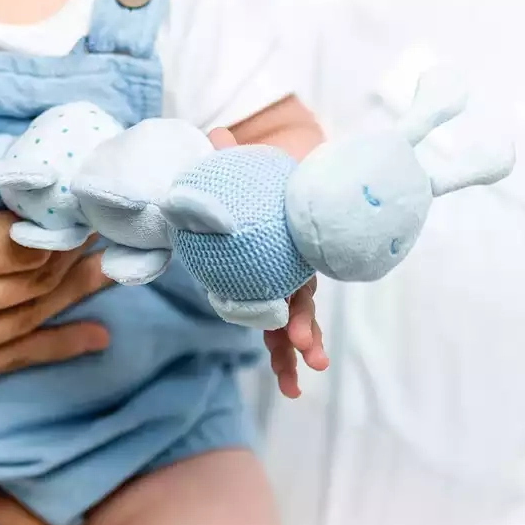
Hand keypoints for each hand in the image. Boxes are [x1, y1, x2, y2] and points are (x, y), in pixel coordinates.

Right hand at [0, 119, 113, 385]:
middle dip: (75, 249)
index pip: (16, 241)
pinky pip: (5, 359)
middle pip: (31, 281)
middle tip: (108, 219)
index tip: (84, 193)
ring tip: (113, 261)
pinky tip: (94, 334)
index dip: (59, 219)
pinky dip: (54, 346)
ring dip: (76, 291)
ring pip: (28, 320)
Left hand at [205, 126, 327, 399]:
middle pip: (302, 303)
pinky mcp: (267, 300)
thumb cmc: (249, 186)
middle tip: (307, 352)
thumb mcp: (236, 173)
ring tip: (296, 386)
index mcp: (287, 242)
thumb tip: (216, 135)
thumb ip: (226, 158)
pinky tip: (289, 389)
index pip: (299, 276)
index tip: (300, 332)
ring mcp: (281, 287)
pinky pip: (277, 333)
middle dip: (306, 331)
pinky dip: (284, 360)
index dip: (301, 306)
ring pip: (294, 325)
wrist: (248, 195)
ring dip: (296, 355)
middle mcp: (290, 268)